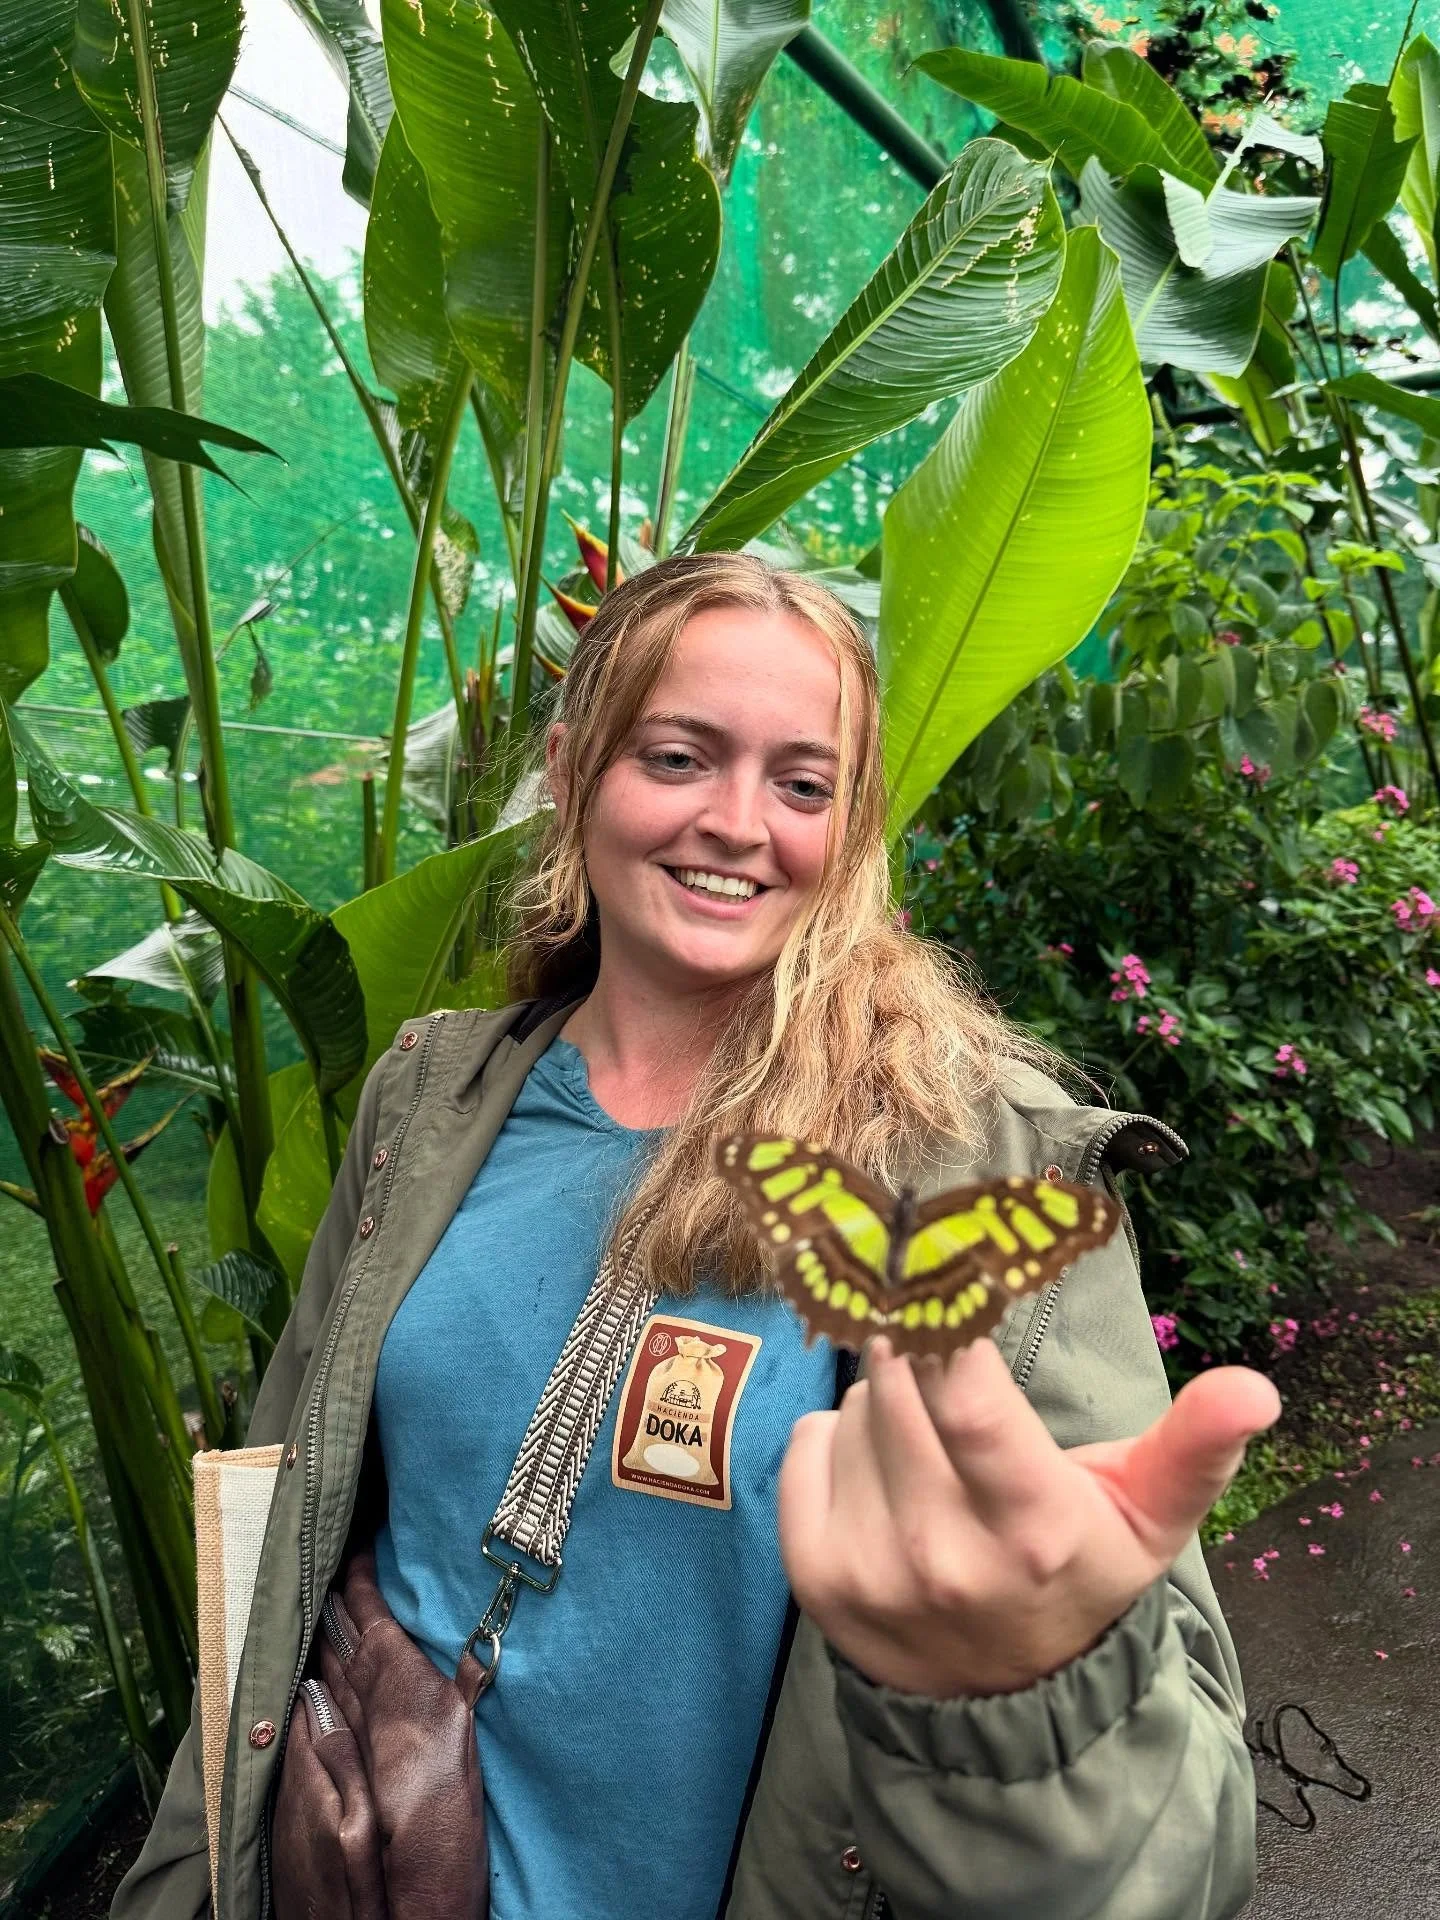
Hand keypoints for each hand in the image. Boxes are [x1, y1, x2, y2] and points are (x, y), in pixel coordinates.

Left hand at [778, 1334, 1280, 1699]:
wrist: (1005, 1701)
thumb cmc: (1080, 1573)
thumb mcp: (1150, 1517)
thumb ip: (1197, 1446)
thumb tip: (1256, 1387)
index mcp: (1033, 1523)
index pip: (962, 1396)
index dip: (942, 1318)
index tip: (939, 1259)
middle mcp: (944, 1549)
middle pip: (897, 1381)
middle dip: (920, 1349)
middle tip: (949, 1362)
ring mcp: (871, 1566)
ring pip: (852, 1406)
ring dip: (883, 1400)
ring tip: (931, 1447)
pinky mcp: (815, 1576)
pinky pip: (805, 1443)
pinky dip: (835, 1439)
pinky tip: (881, 1474)